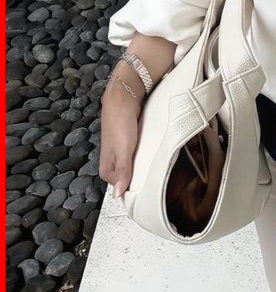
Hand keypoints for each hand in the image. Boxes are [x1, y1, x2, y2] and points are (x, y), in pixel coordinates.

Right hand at [99, 73, 142, 197]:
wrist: (123, 96)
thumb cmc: (122, 124)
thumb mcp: (124, 151)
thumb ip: (122, 172)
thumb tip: (117, 195)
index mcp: (106, 165)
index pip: (117, 186)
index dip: (130, 188)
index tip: (146, 191)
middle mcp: (110, 159)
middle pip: (123, 176)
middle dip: (136, 179)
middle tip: (152, 180)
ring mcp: (117, 150)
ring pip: (129, 166)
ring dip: (139, 167)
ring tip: (153, 170)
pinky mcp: (125, 142)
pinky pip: (133, 156)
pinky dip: (141, 158)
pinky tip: (149, 157)